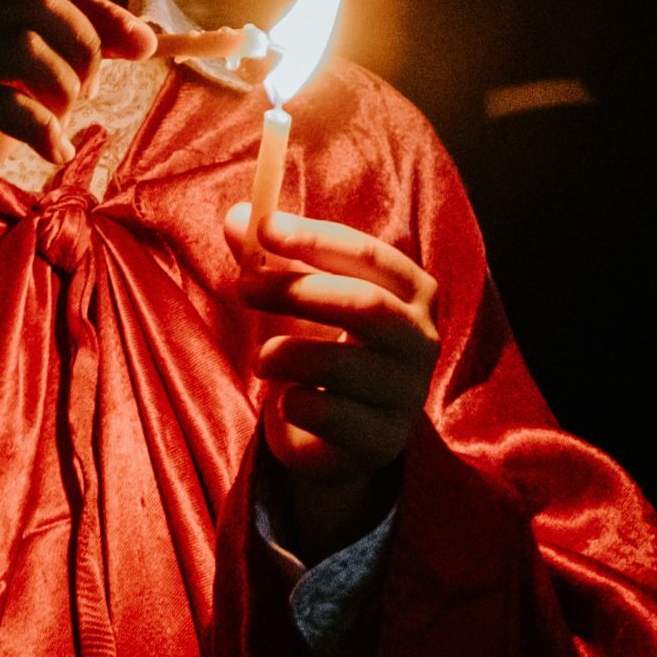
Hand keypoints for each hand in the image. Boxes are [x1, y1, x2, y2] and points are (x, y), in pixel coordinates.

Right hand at [0, 0, 155, 287]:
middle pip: (42, 4)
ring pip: (29, 47)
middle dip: (86, 47)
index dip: (104, 13)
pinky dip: (46, 132)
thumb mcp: (2, 85)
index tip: (147, 44)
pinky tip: (51, 153)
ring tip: (59, 123)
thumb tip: (138, 37)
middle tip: (88, 95)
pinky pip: (9, 105)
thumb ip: (52, 58)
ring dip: (63, 89)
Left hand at [225, 204, 439, 558]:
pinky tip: (286, 401)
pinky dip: (296, 402)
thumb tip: (235, 216)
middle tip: (243, 288)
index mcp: (411, 292)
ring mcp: (406, 393)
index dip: (316, 238)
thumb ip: (270, 258)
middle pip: (365, 305)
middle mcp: (420, 340)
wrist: (338, 437)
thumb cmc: (323, 348)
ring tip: (261, 358)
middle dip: (297, 290)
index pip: (369, 255)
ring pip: (345, 363)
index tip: (264, 227)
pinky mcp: (382, 440)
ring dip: (288, 352)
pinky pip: (332, 415)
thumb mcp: (299, 298)